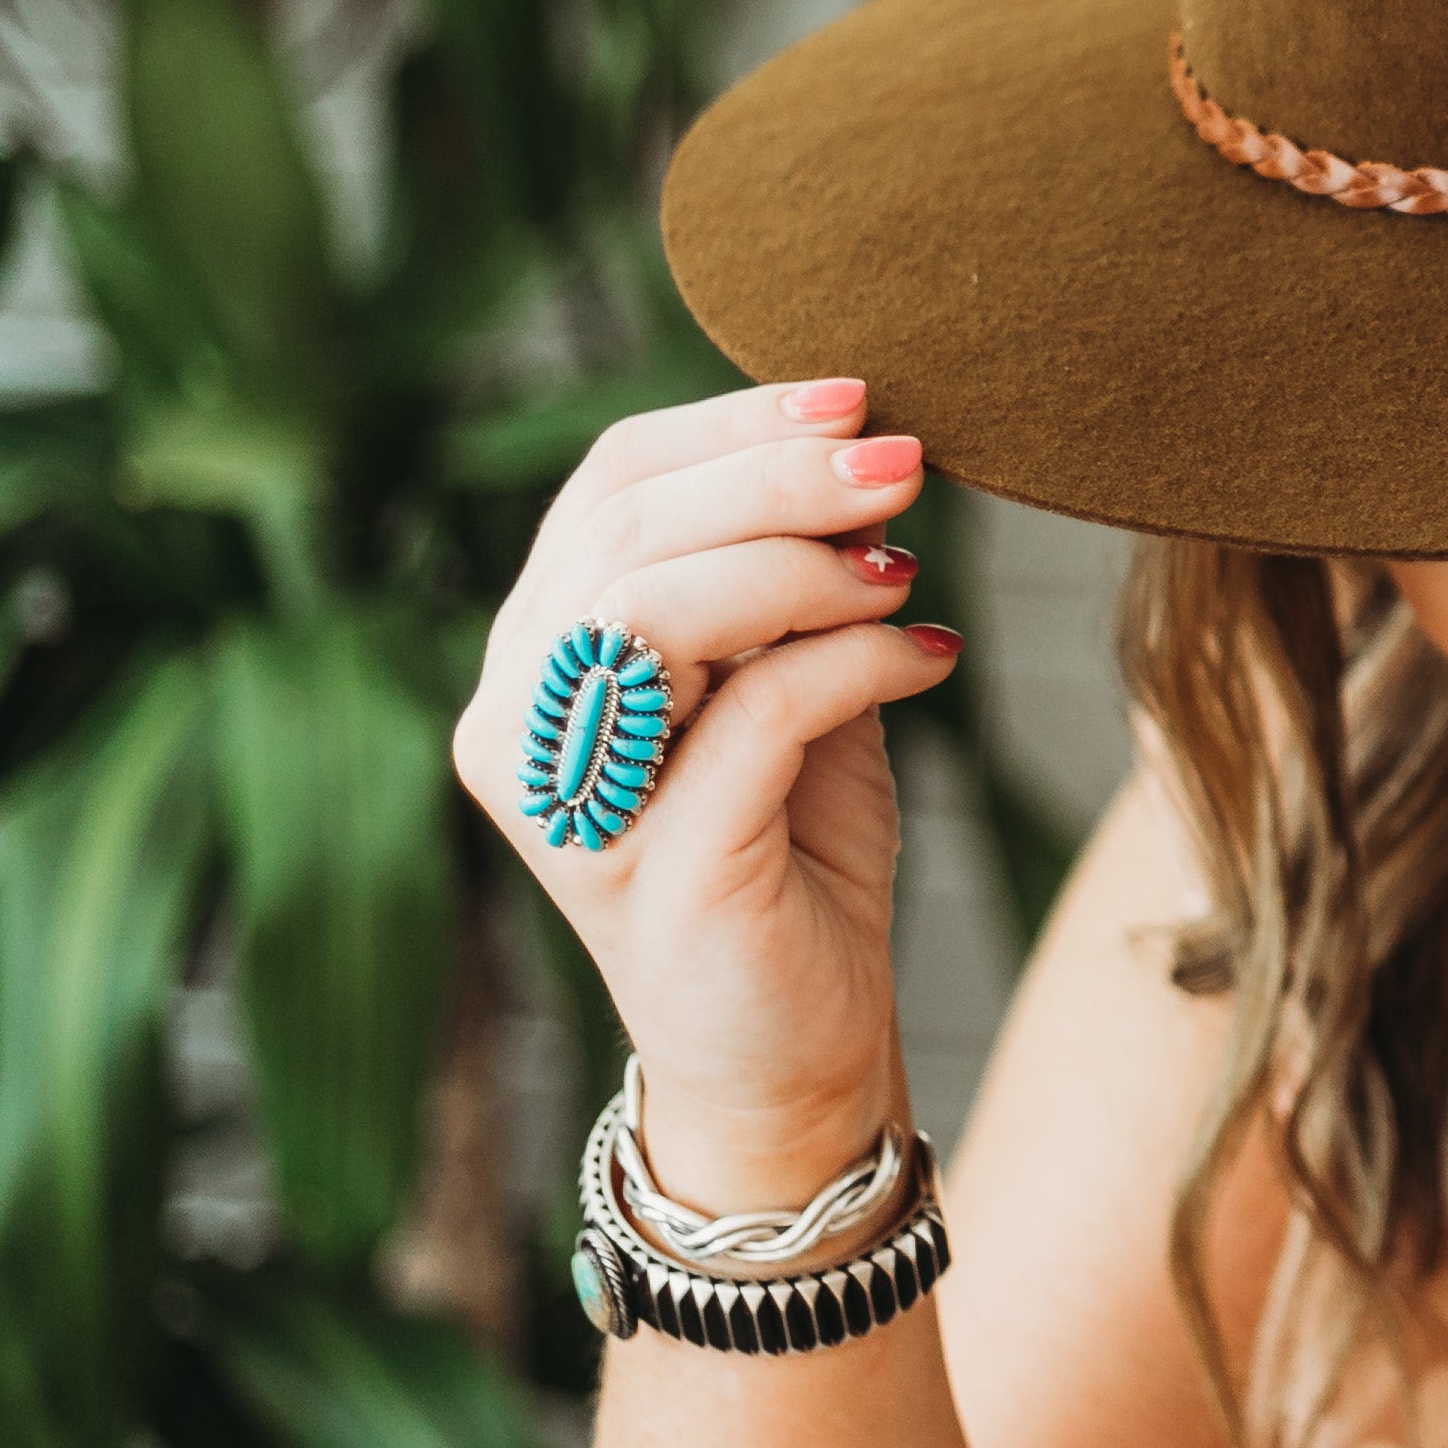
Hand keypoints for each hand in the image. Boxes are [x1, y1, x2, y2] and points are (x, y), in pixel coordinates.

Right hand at [452, 378, 959, 1208]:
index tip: (854, 397)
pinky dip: (856, 660)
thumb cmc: (792, 856)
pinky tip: (928, 653)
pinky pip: (755, 715)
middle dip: (779, 473)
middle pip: (628, 532)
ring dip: (803, 560)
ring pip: (658, 609)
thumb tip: (859, 448)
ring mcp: (575, 806)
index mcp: (535, 662)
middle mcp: (519, 728)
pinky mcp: (659, 871)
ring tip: (904, 563)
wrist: (799, 1050)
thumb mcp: (786, 689)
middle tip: (905, 459)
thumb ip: (788, 583)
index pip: (606, 491)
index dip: (730, 426)